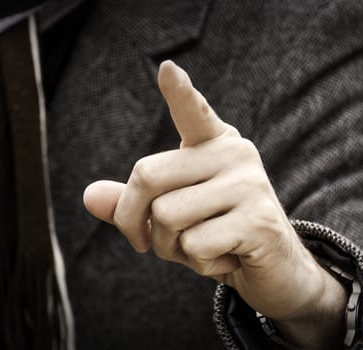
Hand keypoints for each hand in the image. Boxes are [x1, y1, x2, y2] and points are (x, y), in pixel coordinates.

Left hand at [83, 60, 346, 347]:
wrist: (274, 269)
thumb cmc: (215, 234)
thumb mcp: (170, 217)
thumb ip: (132, 203)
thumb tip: (89, 196)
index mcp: (212, 144)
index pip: (192, 112)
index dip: (179, 92)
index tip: (167, 69)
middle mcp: (234, 154)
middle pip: (147, 176)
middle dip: (132, 221)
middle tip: (146, 242)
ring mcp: (249, 184)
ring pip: (167, 217)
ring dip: (169, 248)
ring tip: (201, 248)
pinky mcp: (258, 220)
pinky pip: (195, 246)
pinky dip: (198, 265)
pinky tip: (226, 259)